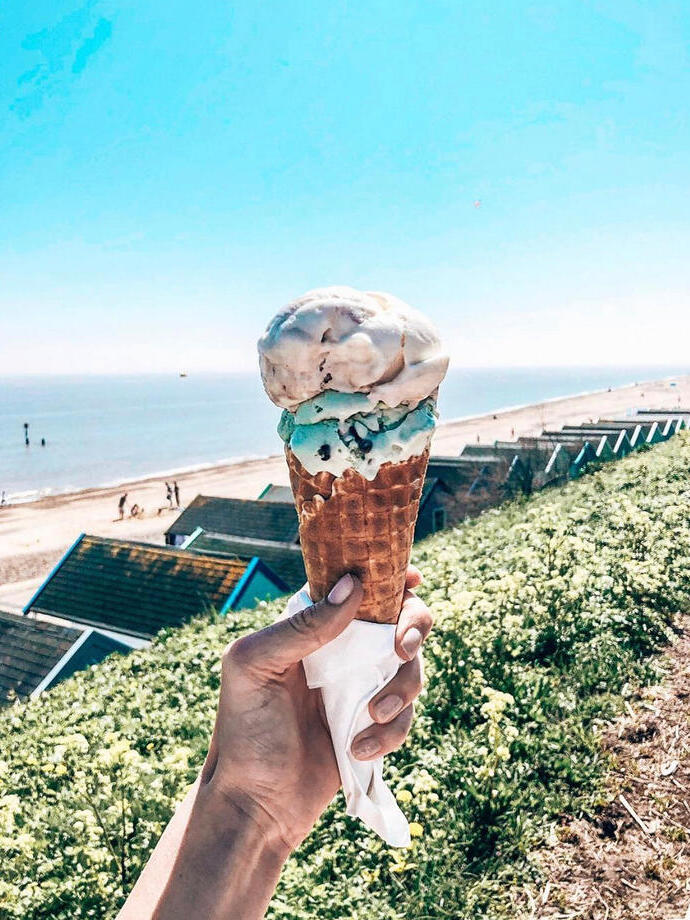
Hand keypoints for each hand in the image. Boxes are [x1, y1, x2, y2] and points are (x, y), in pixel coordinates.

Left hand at [200, 566, 432, 851]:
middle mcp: (340, 650)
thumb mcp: (256, 666)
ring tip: (371, 716)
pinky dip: (391, 730)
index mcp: (310, 626)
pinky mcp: (372, 724)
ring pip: (410, 667)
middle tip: (402, 646)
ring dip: (401, 689)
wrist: (255, 803)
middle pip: (399, 619)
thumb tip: (353, 585)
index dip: (388, 575)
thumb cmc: (244, 729)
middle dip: (413, 627)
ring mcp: (360, 687)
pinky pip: (405, 716)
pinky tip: (357, 748)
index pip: (354, 586)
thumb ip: (303, 626)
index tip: (412, 578)